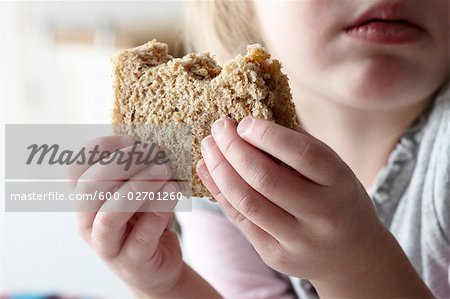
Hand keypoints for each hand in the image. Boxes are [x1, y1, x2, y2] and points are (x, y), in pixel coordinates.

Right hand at [69, 136, 183, 293]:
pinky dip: (160, 209)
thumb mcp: (137, 191)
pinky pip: (142, 235)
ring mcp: (106, 245)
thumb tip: (151, 143)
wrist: (157, 264)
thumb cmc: (145, 220)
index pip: (76, 167)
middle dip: (124, 164)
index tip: (133, 141)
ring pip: (111, 213)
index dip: (103, 148)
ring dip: (140, 186)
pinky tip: (173, 193)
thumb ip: (136, 171)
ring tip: (165, 171)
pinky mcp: (131, 262)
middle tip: (154, 155)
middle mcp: (86, 223)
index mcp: (84, 200)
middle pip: (90, 186)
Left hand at [197, 117, 431, 296]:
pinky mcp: (277, 256)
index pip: (302, 153)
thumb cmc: (338, 200)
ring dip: (220, 170)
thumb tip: (254, 121)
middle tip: (219, 128)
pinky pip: (241, 220)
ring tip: (208, 147)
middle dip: (234, 149)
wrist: (353, 256)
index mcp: (340, 184)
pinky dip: (220, 192)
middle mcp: (322, 215)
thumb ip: (299, 148)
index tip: (243, 122)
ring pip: (247, 202)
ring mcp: (298, 241)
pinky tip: (208, 171)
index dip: (267, 135)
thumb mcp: (333, 170)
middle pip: (266, 179)